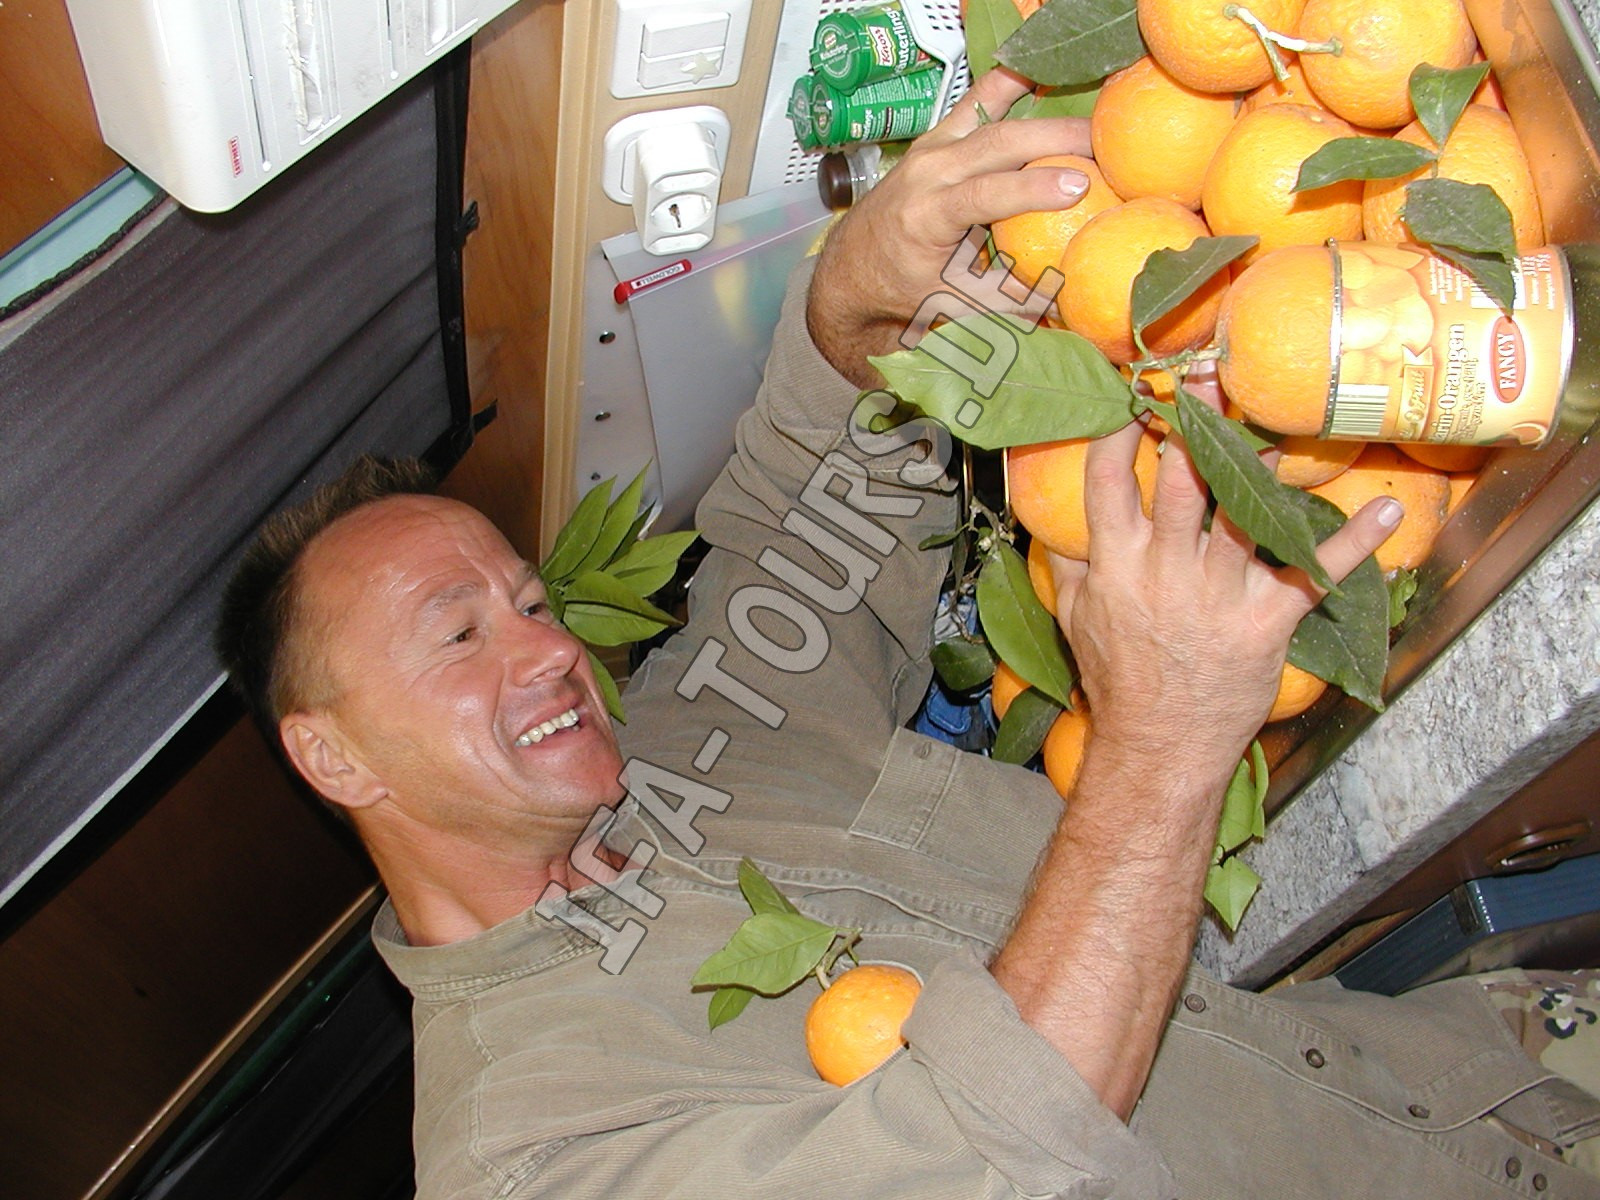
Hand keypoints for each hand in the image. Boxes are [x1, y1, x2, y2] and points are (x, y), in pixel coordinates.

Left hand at [807, 69, 1092, 385]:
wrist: (854, 265)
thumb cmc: (905, 288)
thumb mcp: (954, 304)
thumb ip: (1008, 300)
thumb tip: (1065, 298)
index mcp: (926, 216)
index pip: (983, 194)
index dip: (1031, 188)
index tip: (1078, 185)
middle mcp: (926, 173)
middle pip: (995, 143)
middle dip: (1052, 138)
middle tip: (1105, 142)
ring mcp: (931, 148)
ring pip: (988, 115)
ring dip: (1041, 111)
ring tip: (1089, 116)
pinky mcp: (938, 136)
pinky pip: (977, 101)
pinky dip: (1010, 85)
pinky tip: (1043, 73)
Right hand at [1048, 382, 1401, 785]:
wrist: (1160, 746)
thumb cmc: (1119, 681)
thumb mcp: (1076, 620)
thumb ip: (1072, 565)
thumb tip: (1057, 523)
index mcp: (1116, 564)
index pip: (1109, 482)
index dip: (1120, 434)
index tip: (1133, 396)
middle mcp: (1167, 569)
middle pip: (1182, 480)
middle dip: (1196, 423)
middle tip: (1209, 375)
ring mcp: (1220, 593)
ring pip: (1246, 511)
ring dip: (1264, 463)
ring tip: (1277, 422)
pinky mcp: (1267, 619)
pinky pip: (1313, 573)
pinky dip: (1354, 543)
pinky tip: (1387, 510)